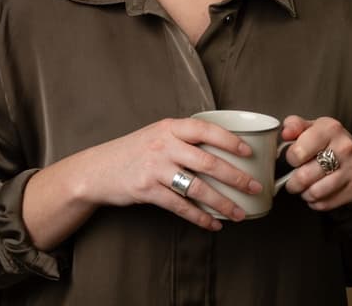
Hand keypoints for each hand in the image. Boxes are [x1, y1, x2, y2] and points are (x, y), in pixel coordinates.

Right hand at [77, 118, 263, 230]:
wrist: (96, 170)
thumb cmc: (132, 152)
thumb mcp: (156, 135)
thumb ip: (183, 138)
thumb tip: (220, 148)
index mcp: (169, 128)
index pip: (205, 129)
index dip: (229, 140)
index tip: (248, 152)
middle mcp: (163, 145)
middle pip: (208, 162)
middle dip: (236, 176)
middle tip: (254, 187)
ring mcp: (155, 168)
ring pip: (197, 187)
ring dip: (222, 203)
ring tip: (239, 213)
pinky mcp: (148, 190)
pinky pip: (180, 206)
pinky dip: (199, 217)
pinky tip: (212, 224)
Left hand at [280, 115, 351, 210]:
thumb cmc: (331, 144)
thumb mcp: (314, 128)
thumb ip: (295, 126)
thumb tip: (285, 132)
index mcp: (331, 128)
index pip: (298, 152)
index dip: (290, 158)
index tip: (293, 159)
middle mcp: (345, 148)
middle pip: (304, 176)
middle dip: (293, 182)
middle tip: (293, 180)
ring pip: (314, 192)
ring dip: (304, 194)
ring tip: (305, 187)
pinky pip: (325, 204)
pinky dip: (316, 202)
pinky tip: (317, 193)